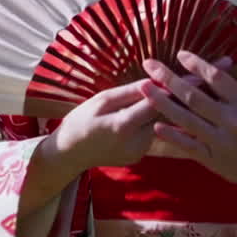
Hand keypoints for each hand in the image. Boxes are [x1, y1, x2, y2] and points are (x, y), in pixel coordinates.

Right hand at [45, 79, 160, 174]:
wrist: (71, 152)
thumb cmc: (82, 120)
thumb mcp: (101, 100)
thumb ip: (129, 92)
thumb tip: (153, 81)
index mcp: (123, 126)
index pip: (154, 104)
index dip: (162, 90)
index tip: (166, 78)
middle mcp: (135, 144)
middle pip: (158, 116)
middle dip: (157, 101)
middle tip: (155, 89)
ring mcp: (138, 153)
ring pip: (155, 125)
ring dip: (150, 113)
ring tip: (138, 104)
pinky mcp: (138, 157)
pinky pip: (148, 135)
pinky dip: (144, 125)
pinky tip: (132, 119)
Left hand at [139, 51, 236, 210]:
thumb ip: (229, 90)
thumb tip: (205, 66)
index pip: (217, 78)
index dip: (197, 65)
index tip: (180, 54)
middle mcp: (232, 121)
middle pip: (194, 96)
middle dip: (168, 79)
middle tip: (149, 64)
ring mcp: (221, 141)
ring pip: (186, 119)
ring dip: (162, 102)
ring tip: (144, 88)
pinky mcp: (212, 159)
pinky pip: (187, 145)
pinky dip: (171, 134)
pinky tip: (155, 124)